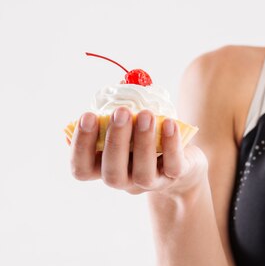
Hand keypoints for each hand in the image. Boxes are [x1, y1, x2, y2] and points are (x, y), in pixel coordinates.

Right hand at [70, 107, 206, 195]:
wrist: (184, 158)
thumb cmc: (146, 136)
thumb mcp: (130, 122)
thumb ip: (120, 106)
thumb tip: (121, 82)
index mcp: (104, 166)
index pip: (82, 168)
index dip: (80, 146)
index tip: (87, 115)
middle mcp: (124, 180)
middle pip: (112, 174)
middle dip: (115, 141)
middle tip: (121, 112)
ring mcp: (150, 182)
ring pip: (143, 174)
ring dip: (143, 142)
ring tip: (146, 114)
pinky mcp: (176, 177)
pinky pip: (173, 166)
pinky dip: (171, 145)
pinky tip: (169, 123)